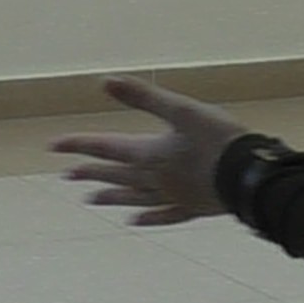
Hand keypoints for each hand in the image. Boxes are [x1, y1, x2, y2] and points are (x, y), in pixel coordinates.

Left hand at [50, 77, 247, 228]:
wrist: (251, 176)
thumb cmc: (218, 139)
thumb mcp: (180, 110)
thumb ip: (143, 96)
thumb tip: (105, 80)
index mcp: (150, 154)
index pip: (105, 148)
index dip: (77, 145)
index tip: (52, 148)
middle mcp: (155, 179)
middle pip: (115, 175)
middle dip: (90, 173)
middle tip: (67, 176)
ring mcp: (173, 197)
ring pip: (133, 197)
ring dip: (111, 196)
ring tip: (91, 201)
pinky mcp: (192, 208)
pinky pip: (163, 215)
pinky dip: (146, 218)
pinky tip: (134, 221)